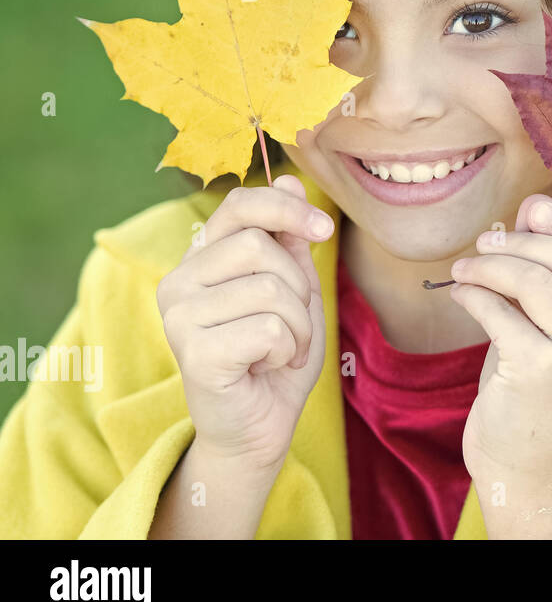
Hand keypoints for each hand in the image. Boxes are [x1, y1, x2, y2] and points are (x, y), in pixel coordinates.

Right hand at [155, 175, 332, 473]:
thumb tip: (287, 178)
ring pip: (270, 289)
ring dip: (297, 325)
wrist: (260, 424)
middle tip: (293, 324)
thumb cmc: (275, 354)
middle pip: (259, 248)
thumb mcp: (294, 289)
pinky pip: (268, 329)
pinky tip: (266, 365)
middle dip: (298, 288)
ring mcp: (179, 316)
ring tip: (281, 349)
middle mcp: (179, 281)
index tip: (323, 231)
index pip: (238, 205)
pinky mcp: (192, 352)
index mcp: (201, 258)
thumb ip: (288, 239)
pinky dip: (286, 349)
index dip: (286, 208)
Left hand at [449, 194, 551, 490]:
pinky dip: (474, 293)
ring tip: (466, 268)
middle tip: (486, 242)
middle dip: (526, 241)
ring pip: (537, 280)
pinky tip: (462, 294)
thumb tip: (536, 205)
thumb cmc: (540, 387)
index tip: (530, 217)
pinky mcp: (542, 374)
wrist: (526, 466)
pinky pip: (501, 311)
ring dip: (491, 264)